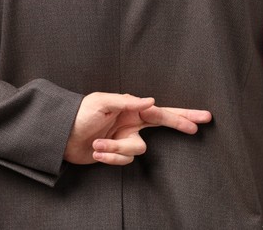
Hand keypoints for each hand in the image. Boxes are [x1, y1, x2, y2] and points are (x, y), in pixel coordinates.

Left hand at [64, 92, 211, 164]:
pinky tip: (96, 150)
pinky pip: (123, 160)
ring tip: (98, 143)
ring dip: (115, 148)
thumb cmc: (81, 114)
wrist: (63, 135)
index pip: (160, 111)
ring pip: (136, 150)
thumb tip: (151, 101)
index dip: (180, 116)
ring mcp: (126, 139)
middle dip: (181, 122)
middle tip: (199, 123)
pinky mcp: (117, 154)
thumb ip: (127, 102)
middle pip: (163, 123)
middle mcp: (132, 124)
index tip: (197, 120)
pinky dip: (109, 156)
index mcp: (131, 109)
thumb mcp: (102, 102)